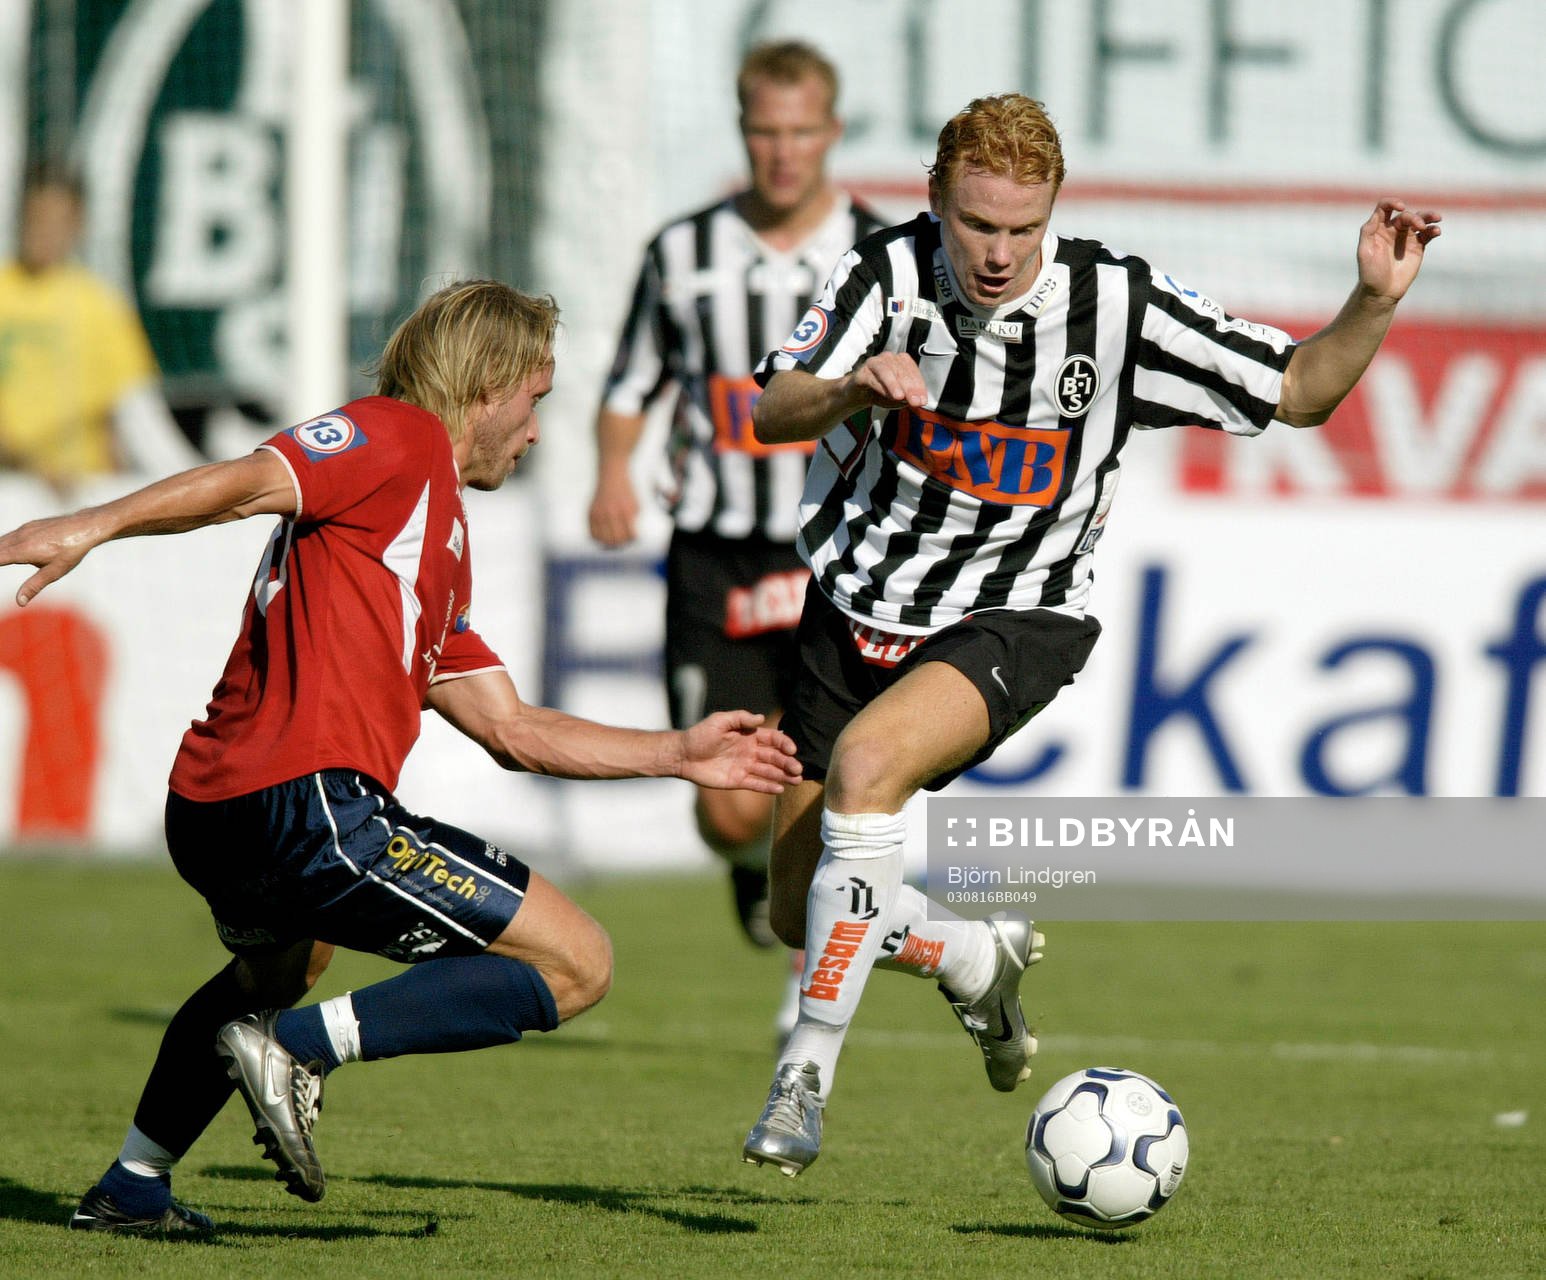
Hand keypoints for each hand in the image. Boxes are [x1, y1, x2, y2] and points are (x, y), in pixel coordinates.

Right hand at [0, 511, 100, 605]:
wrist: (85, 527)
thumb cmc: (71, 551)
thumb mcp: (54, 572)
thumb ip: (34, 586)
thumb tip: (19, 602)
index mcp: (23, 550)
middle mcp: (20, 537)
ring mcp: (24, 530)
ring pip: (2, 541)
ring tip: (0, 560)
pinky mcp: (30, 526)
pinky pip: (10, 535)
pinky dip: (3, 543)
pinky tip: (4, 548)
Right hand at [588, 473, 638, 546]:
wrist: (612, 476)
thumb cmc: (627, 494)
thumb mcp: (636, 506)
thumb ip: (634, 523)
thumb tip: (628, 540)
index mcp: (626, 512)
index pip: (630, 536)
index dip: (633, 539)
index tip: (633, 536)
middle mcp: (612, 514)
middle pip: (616, 540)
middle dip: (622, 543)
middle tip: (623, 539)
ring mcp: (600, 514)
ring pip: (603, 540)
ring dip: (610, 543)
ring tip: (614, 539)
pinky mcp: (591, 514)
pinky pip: (592, 534)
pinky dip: (598, 539)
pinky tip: (604, 536)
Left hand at [677, 710, 802, 793]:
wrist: (683, 755)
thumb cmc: (700, 735)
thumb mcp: (719, 721)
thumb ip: (740, 718)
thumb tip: (761, 718)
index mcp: (749, 735)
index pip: (772, 739)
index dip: (784, 743)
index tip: (792, 750)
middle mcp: (750, 751)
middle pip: (774, 757)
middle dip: (787, 763)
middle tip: (798, 769)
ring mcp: (745, 767)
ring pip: (769, 772)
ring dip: (783, 775)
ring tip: (797, 780)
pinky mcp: (737, 781)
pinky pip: (756, 784)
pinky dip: (768, 787)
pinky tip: (780, 789)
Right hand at [848, 352, 927, 410]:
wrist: (859, 395)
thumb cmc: (882, 393)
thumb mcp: (900, 398)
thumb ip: (909, 397)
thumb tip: (918, 400)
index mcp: (901, 361)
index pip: (913, 371)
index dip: (919, 386)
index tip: (922, 401)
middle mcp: (889, 358)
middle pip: (901, 371)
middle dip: (910, 388)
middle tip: (915, 402)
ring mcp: (874, 363)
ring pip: (886, 370)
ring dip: (894, 384)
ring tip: (900, 397)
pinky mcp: (861, 373)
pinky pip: (871, 378)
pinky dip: (880, 387)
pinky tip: (887, 396)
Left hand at [1357, 199, 1441, 303]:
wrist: (1382, 291)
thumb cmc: (1370, 273)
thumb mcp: (1364, 252)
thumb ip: (1367, 232)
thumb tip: (1375, 216)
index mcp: (1378, 228)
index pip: (1385, 208)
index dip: (1393, 202)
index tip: (1401, 207)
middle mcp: (1393, 230)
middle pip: (1405, 215)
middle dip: (1414, 217)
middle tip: (1419, 226)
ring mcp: (1406, 237)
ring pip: (1419, 220)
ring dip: (1428, 216)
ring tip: (1437, 219)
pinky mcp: (1418, 246)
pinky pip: (1428, 234)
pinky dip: (1433, 230)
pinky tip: (1436, 231)